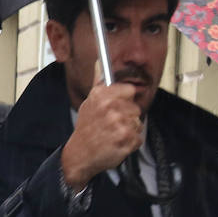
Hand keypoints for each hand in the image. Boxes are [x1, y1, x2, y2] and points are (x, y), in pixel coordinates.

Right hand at [61, 74, 144, 188]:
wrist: (80, 155)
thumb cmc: (86, 129)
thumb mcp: (89, 102)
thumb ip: (99, 81)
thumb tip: (100, 61)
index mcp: (102, 95)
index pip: (129, 90)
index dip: (125, 99)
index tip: (118, 106)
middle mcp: (110, 108)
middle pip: (136, 109)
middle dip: (127, 117)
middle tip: (112, 124)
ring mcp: (119, 124)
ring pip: (138, 124)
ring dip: (129, 131)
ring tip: (113, 134)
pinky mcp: (126, 139)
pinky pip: (138, 138)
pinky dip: (130, 143)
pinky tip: (116, 143)